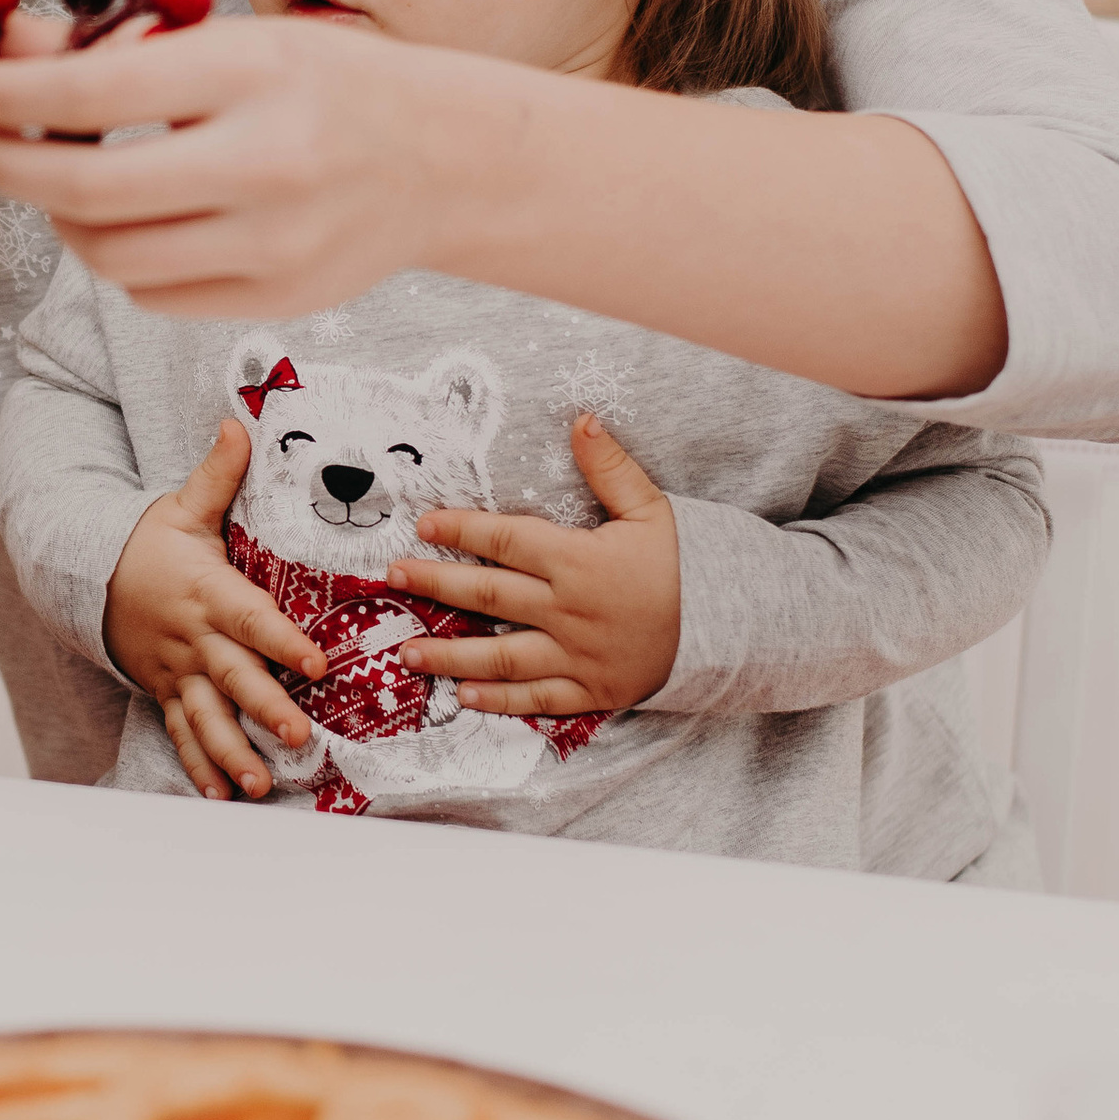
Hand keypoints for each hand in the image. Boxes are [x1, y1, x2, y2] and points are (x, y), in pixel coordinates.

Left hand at [0, 13, 457, 319]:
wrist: (444, 160)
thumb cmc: (326, 84)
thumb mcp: (230, 40)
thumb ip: (112, 50)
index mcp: (254, 74)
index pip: (92, 94)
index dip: (6, 94)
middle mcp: (266, 164)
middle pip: (86, 191)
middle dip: (9, 166)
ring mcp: (273, 244)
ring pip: (109, 254)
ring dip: (62, 216)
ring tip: (72, 176)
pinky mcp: (274, 299)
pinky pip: (150, 293)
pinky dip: (121, 256)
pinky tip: (138, 219)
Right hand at [102, 421, 326, 802]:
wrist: (90, 578)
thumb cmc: (150, 544)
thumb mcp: (181, 507)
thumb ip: (219, 474)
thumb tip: (241, 423)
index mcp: (208, 593)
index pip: (251, 619)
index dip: (282, 640)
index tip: (316, 662)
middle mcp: (195, 640)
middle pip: (235, 677)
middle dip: (265, 709)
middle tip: (299, 735)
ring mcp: (179, 673)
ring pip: (207, 717)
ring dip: (232, 753)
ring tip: (259, 784)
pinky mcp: (169, 693)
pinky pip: (183, 734)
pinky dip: (201, 766)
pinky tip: (225, 796)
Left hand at [391, 415, 679, 715]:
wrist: (725, 628)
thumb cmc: (679, 565)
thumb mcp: (652, 509)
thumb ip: (610, 467)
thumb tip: (581, 419)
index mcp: (580, 561)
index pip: (507, 541)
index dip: (462, 530)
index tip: (424, 524)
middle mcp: (570, 610)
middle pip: (489, 595)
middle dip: (436, 584)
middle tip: (394, 577)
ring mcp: (577, 655)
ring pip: (501, 655)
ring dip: (450, 654)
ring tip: (406, 651)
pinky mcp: (589, 691)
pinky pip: (536, 699)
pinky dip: (498, 700)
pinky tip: (463, 695)